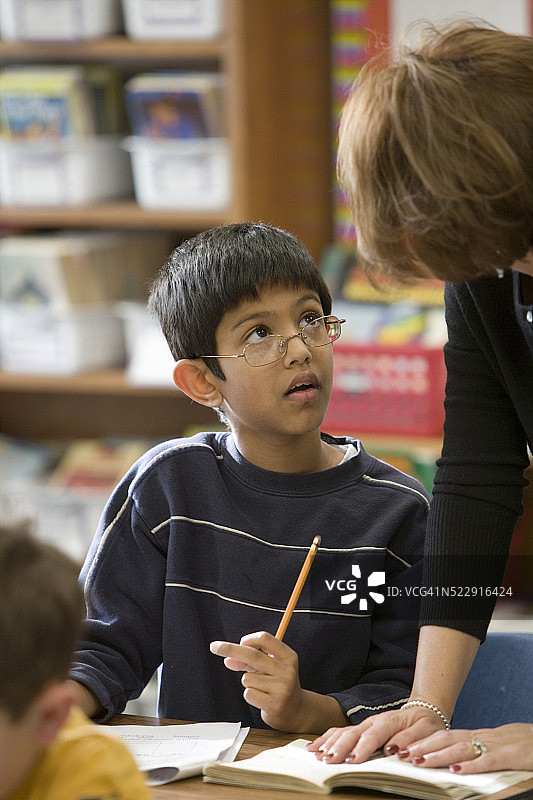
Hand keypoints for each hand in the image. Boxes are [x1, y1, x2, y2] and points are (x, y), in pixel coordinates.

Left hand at [210, 631, 345, 731]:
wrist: (296, 711)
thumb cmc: (279, 684)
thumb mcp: (270, 667)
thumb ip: (250, 660)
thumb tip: (228, 659)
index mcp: (288, 656)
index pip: (265, 639)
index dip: (249, 639)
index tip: (239, 642)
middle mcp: (287, 670)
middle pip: (252, 654)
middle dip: (230, 649)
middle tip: (215, 646)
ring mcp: (282, 688)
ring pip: (247, 678)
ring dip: (248, 682)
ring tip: (262, 688)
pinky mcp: (274, 704)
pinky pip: (248, 693)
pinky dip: (250, 695)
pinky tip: (261, 698)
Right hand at [306, 706, 446, 763]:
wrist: (423, 711)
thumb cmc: (426, 723)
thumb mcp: (427, 730)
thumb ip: (411, 738)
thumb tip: (395, 749)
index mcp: (388, 721)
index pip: (373, 736)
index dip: (362, 748)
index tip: (352, 760)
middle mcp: (372, 722)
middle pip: (352, 734)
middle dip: (339, 747)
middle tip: (328, 760)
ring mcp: (364, 725)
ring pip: (342, 732)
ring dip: (329, 743)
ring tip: (317, 754)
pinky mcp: (360, 729)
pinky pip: (340, 732)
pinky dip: (326, 738)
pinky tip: (315, 747)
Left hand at [394, 724, 532, 772]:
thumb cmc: (521, 744)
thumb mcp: (495, 747)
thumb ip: (475, 752)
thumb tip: (453, 763)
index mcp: (478, 736)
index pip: (445, 737)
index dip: (424, 742)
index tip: (405, 747)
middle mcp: (483, 738)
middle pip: (447, 739)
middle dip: (423, 746)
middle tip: (402, 754)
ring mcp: (496, 746)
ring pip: (462, 748)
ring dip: (438, 755)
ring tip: (419, 761)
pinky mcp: (510, 756)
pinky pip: (488, 761)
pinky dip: (471, 766)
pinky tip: (457, 771)